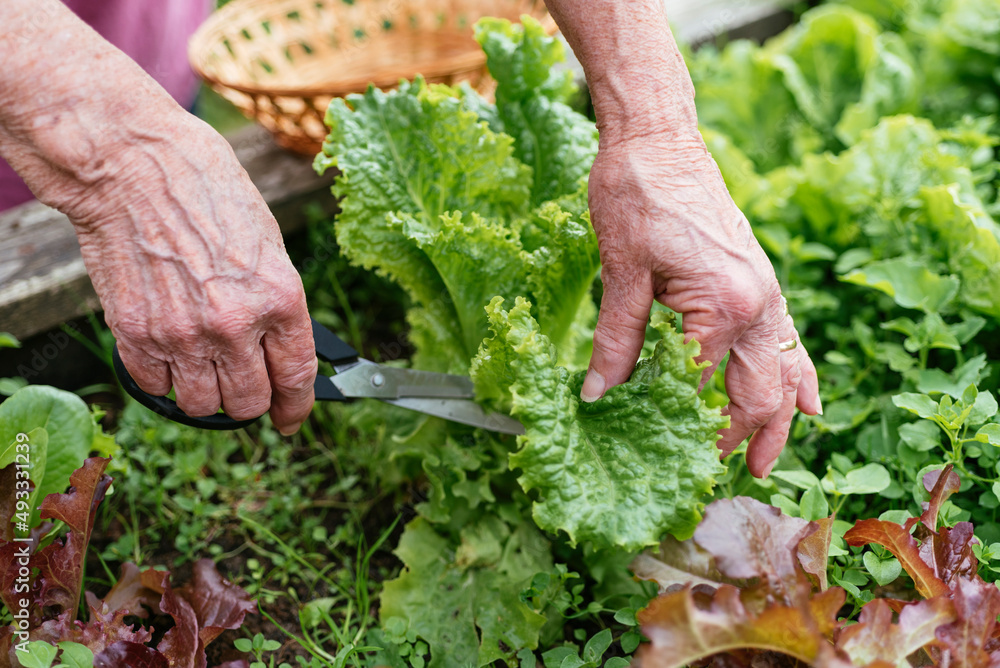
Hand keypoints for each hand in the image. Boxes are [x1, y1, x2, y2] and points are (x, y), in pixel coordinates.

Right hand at [43, 111, 315, 433]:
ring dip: (207, 395)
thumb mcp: (267, 242)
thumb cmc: (206, 189)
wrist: (134, 166)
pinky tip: (169, 352)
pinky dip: (164, 378)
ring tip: (203, 366)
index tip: (290, 419)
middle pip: (249, 402)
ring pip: (202, 406)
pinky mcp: (136, 334)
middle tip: (243, 383)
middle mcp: (235, 324)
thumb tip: (281, 346)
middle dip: (251, 400)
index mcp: (280, 298)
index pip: (296, 377)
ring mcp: (183, 333)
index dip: (296, 407)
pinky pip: (156, 386)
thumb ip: (277, 301)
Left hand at [581, 134, 821, 476]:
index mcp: (722, 305)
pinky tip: (808, 405)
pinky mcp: (760, 284)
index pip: (701, 390)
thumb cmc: (636, 194)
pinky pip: (788, 341)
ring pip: (781, 374)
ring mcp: (766, 294)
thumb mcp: (621, 272)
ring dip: (776, 421)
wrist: (660, 139)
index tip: (659, 459)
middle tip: (718, 482)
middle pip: (756, 394)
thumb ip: (616, 340)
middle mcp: (758, 305)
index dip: (679, 429)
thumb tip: (597, 396)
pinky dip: (797, 377)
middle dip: (739, 440)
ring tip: (763, 465)